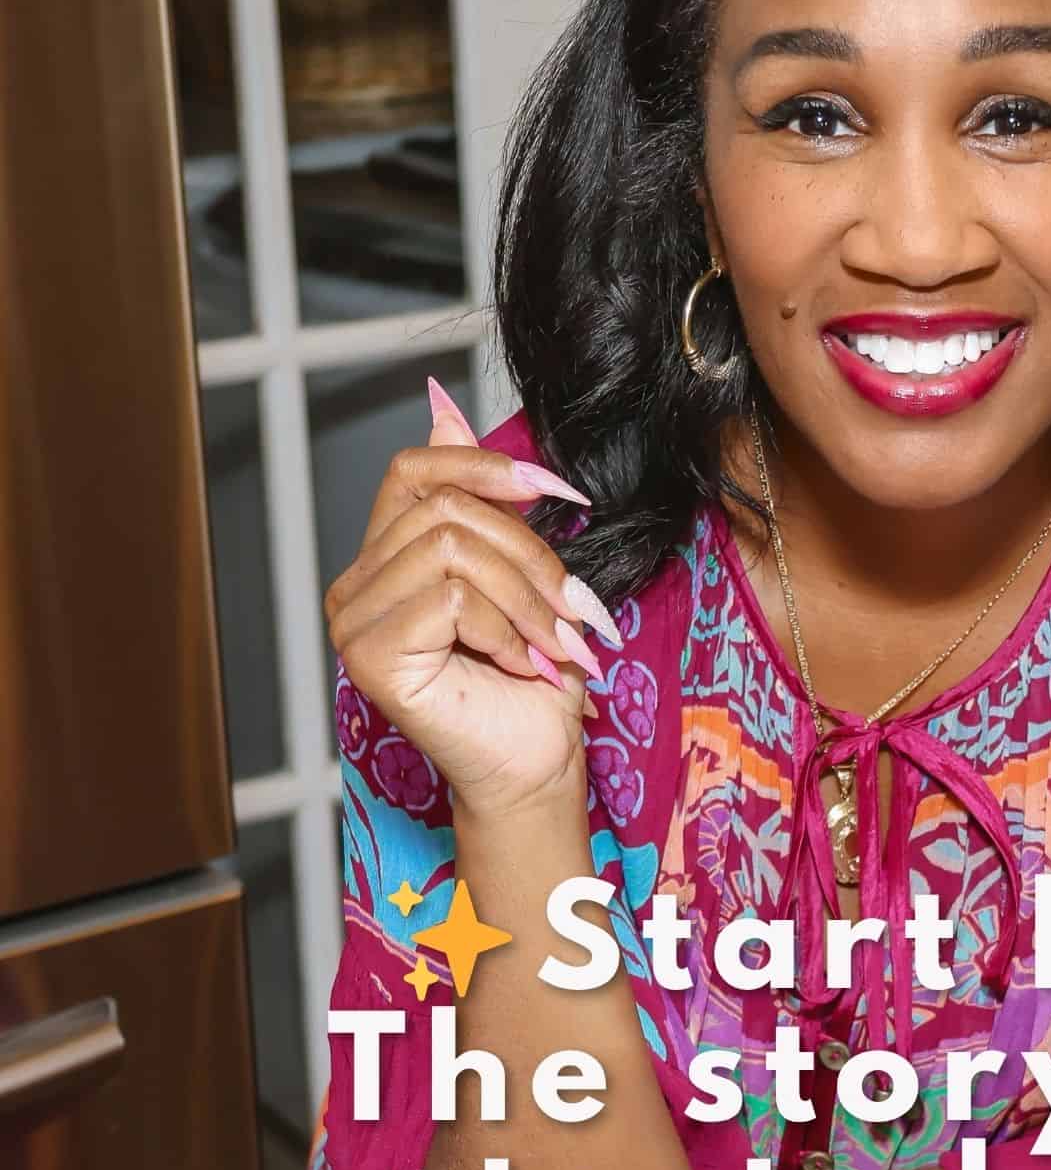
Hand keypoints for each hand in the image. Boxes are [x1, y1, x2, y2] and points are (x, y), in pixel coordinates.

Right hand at [324, 381, 614, 817]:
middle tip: (577, 612)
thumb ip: (481, 497)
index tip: (563, 495)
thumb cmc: (534, 680)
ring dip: (528, 598)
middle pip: (447, 508)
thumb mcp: (520, 570)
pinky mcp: (368, 654)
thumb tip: (441, 404)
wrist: (537, 765)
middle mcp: (357, 584)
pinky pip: (451, 597)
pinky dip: (506, 629)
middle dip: (533, 557)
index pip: (416, 469)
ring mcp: (354, 619)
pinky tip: (523, 666)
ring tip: (558, 645)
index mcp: (387, 557)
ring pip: (453, 548)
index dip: (490, 467)